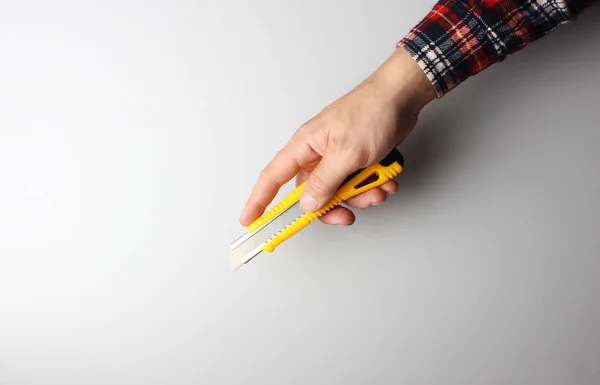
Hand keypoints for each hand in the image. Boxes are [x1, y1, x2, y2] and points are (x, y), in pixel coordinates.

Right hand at [239, 48, 435, 225]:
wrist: (402, 97)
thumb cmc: (371, 112)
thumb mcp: (346, 153)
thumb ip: (325, 182)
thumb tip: (308, 204)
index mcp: (305, 146)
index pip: (273, 177)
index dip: (259, 200)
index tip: (250, 220)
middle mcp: (318, 153)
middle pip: (312, 194)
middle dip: (332, 206)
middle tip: (346, 214)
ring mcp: (337, 157)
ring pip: (339, 192)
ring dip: (360, 195)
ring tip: (378, 186)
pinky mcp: (356, 160)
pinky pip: (357, 184)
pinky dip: (373, 186)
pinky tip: (385, 179)